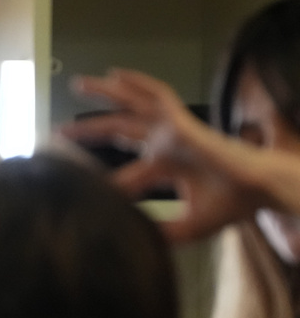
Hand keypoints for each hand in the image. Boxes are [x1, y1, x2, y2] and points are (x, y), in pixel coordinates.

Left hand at [61, 68, 267, 241]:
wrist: (258, 193)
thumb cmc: (229, 206)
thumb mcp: (185, 226)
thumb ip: (156, 232)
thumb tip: (127, 242)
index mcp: (165, 166)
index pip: (123, 170)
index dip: (98, 179)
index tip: (70, 181)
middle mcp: (165, 144)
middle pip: (120, 130)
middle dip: (89, 130)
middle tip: (58, 131)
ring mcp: (173, 131)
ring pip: (132, 106)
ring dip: (106, 93)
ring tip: (78, 83)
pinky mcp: (182, 122)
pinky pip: (158, 95)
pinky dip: (138, 82)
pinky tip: (115, 74)